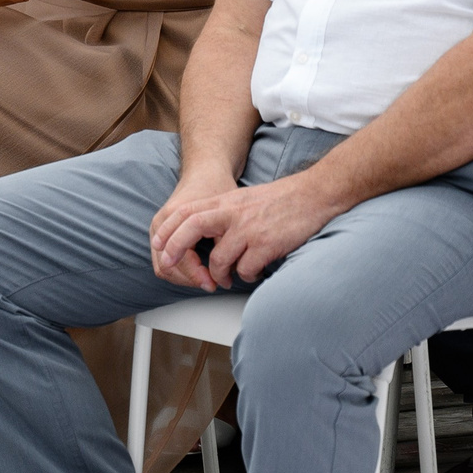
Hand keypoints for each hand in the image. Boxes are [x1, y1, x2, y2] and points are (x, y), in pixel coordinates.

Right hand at [147, 166, 240, 289]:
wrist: (205, 172)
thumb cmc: (215, 188)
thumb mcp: (224, 214)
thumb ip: (222, 242)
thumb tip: (227, 272)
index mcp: (175, 217)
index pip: (179, 258)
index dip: (197, 275)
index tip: (214, 283)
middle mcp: (160, 223)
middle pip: (166, 266)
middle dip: (189, 279)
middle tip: (212, 284)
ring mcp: (156, 228)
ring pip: (162, 267)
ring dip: (183, 277)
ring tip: (206, 279)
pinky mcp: (158, 232)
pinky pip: (162, 261)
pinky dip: (178, 270)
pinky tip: (197, 271)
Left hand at [149, 172, 340, 289]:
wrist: (314, 195)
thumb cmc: (280, 200)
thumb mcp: (243, 199)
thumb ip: (222, 213)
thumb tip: (202, 236)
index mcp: (226, 201)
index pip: (186, 212)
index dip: (168, 231)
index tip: (159, 247)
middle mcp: (233, 213)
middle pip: (192, 228)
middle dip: (177, 250)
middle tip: (174, 266)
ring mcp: (249, 229)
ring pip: (218, 259)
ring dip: (221, 274)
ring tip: (229, 277)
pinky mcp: (266, 245)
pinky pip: (245, 270)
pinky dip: (247, 275)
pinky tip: (256, 270)